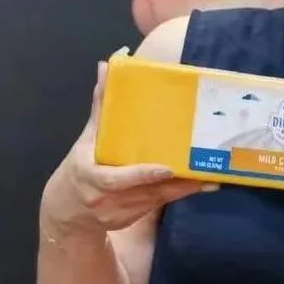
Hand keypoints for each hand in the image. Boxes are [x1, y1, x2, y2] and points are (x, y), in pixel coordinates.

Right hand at [41, 62, 211, 236]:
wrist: (69, 211)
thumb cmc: (80, 168)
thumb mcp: (85, 140)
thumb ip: (100, 106)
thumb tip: (105, 67)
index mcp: (95, 178)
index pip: (117, 180)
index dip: (141, 175)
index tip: (165, 168)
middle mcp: (110, 198)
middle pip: (148, 191)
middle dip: (177, 182)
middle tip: (205, 168)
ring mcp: (125, 210)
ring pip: (161, 198)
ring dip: (187, 187)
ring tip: (213, 174)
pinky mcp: (136, 216)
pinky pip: (163, 203)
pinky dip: (183, 193)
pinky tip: (206, 183)